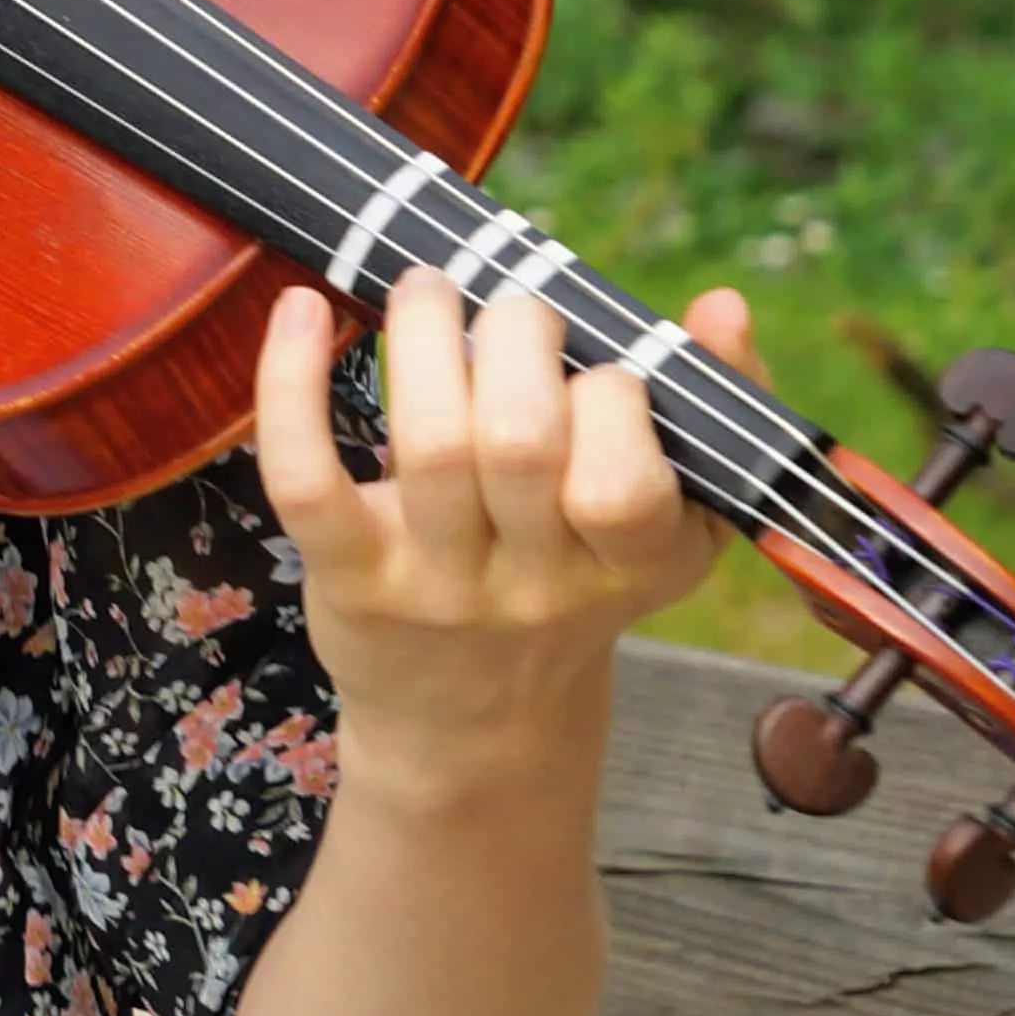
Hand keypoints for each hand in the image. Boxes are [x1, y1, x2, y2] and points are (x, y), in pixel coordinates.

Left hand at [248, 269, 764, 797]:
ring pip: (428, 445)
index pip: (622, 482)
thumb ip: (714, 409)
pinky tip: (305, 310)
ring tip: (426, 288)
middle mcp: (535, 582)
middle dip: (515, 337)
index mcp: (630, 563)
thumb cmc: (576, 588)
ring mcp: (437, 583)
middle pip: (520, 442)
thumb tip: (721, 306)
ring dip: (424, 335)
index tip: (593, 365)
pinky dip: (293, 383)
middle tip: (505, 307)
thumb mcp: (672, 528)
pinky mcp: (350, 577)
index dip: (609, 397)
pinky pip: (309, 477)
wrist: (474, 727)